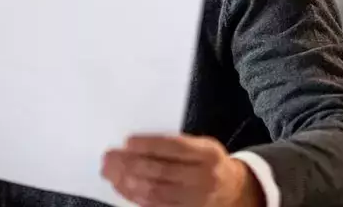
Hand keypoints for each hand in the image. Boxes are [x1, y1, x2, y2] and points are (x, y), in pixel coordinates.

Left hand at [102, 134, 263, 206]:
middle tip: (109, 158)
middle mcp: (203, 176)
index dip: (149, 144)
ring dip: (127, 182)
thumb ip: (175, 145)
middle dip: (130, 163)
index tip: (126, 141)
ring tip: (110, 173)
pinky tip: (122, 187)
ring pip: (155, 191)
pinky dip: (135, 196)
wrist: (232, 189)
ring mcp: (195, 198)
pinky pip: (155, 205)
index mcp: (207, 153)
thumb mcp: (202, 146)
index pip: (174, 147)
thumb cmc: (208, 161)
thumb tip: (135, 145)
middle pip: (160, 170)